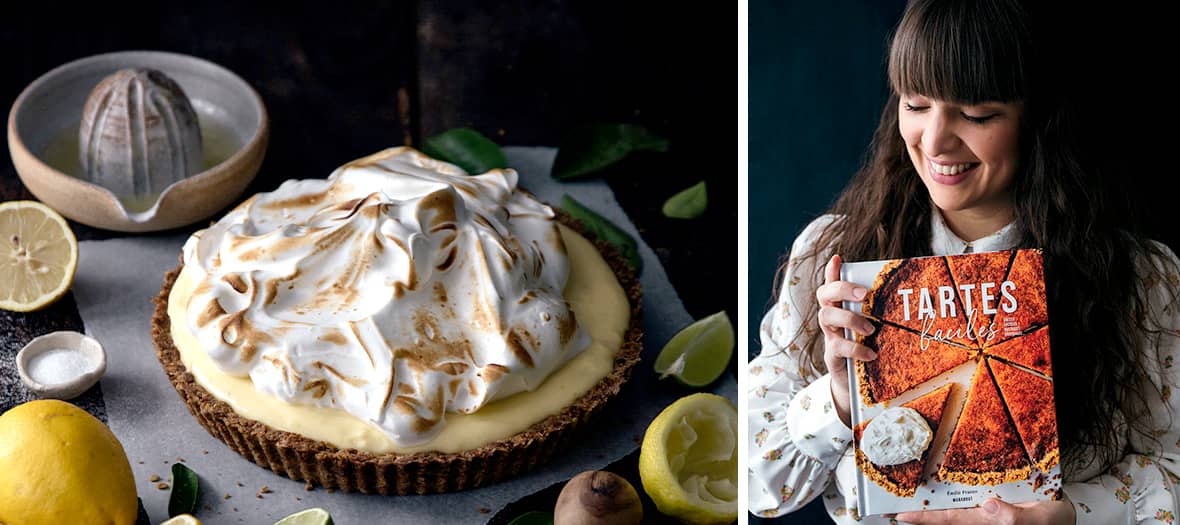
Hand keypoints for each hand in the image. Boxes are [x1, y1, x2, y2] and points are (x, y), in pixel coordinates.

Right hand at [816, 254, 877, 426]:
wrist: (856, 383)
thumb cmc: (869, 347)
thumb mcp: (874, 327)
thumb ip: (883, 312)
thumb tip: (915, 293)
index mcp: (841, 306)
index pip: (831, 284)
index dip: (831, 271)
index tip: (838, 258)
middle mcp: (831, 317)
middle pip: (824, 294)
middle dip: (841, 288)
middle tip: (863, 293)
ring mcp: (830, 335)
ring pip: (826, 316)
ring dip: (849, 318)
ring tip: (870, 329)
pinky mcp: (832, 355)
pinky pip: (838, 347)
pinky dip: (855, 349)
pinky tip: (871, 354)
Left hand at [894, 497, 1076, 524]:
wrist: (1066, 516)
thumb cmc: (1055, 519)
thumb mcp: (1043, 519)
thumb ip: (1016, 517)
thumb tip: (989, 506)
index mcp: (993, 522)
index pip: (952, 520)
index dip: (925, 518)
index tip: (901, 515)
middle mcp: (985, 519)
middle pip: (946, 517)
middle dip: (921, 513)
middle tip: (893, 506)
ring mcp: (988, 514)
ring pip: (954, 510)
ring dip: (933, 506)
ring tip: (908, 498)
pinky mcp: (993, 509)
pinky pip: (967, 504)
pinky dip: (950, 499)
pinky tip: (939, 491)